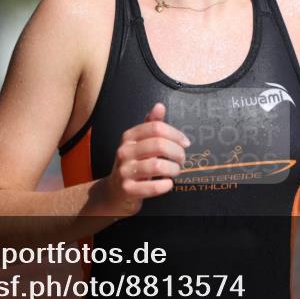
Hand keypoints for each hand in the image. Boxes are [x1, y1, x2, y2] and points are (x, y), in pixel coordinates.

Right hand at [98, 102, 190, 217]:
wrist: (114, 193)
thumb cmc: (133, 165)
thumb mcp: (139, 143)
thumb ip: (151, 125)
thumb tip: (160, 106)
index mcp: (129, 137)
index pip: (156, 128)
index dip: (176, 134)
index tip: (185, 143)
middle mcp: (124, 151)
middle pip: (159, 145)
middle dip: (177, 152)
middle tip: (182, 159)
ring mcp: (124, 171)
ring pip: (157, 166)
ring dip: (173, 169)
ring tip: (175, 171)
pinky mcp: (127, 189)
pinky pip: (152, 187)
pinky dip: (165, 185)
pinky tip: (168, 184)